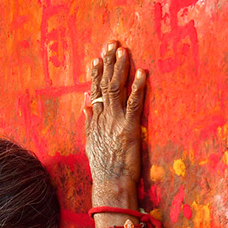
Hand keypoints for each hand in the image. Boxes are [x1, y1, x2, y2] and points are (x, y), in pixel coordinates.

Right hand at [85, 41, 146, 194]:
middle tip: (112, 43)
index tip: (97, 57)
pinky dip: (137, 87)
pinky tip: (141, 72)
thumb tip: (85, 104)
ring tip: (123, 50)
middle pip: (104, 84)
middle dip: (108, 62)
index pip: (94, 91)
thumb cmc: (103, 167)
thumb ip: (89, 122)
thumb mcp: (90, 142)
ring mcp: (115, 122)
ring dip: (120, 68)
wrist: (110, 184)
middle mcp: (103, 117)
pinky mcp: (129, 128)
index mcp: (95, 120)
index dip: (96, 73)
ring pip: (115, 89)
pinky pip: (134, 104)